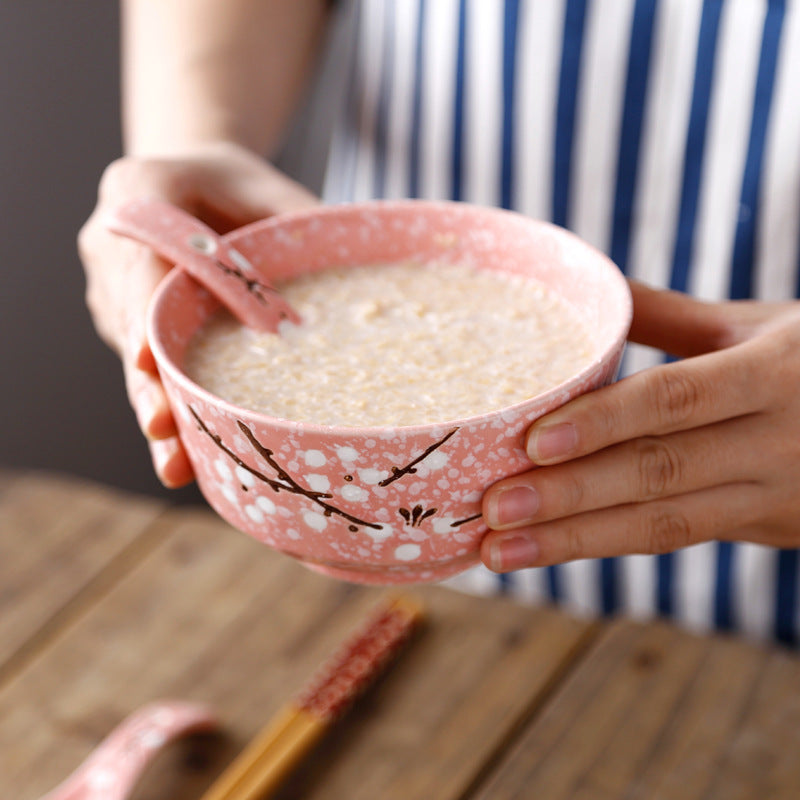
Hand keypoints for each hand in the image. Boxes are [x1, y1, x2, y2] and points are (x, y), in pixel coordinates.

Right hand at [78, 141, 318, 486]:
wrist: (196, 189)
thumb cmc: (240, 189)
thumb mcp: (274, 191)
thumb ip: (301, 225)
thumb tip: (368, 273)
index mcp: (140, 190)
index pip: (140, 253)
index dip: (143, 309)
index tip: (146, 356)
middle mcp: (112, 244)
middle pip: (129, 319)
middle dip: (147, 381)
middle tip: (163, 428)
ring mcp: (113, 289)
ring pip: (133, 355)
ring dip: (156, 408)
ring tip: (177, 465)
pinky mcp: (127, 324)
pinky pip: (146, 365)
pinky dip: (169, 405)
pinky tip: (186, 456)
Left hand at [480, 281, 799, 571]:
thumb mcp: (759, 327)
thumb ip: (672, 315)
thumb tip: (590, 280)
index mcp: (775, 373)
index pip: (677, 399)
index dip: (604, 422)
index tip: (530, 442)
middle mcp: (780, 440)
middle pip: (659, 472)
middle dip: (570, 498)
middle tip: (490, 511)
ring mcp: (778, 496)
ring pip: (665, 523)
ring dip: (575, 541)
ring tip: (501, 549)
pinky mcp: (769, 530)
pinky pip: (677, 536)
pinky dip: (610, 544)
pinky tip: (552, 548)